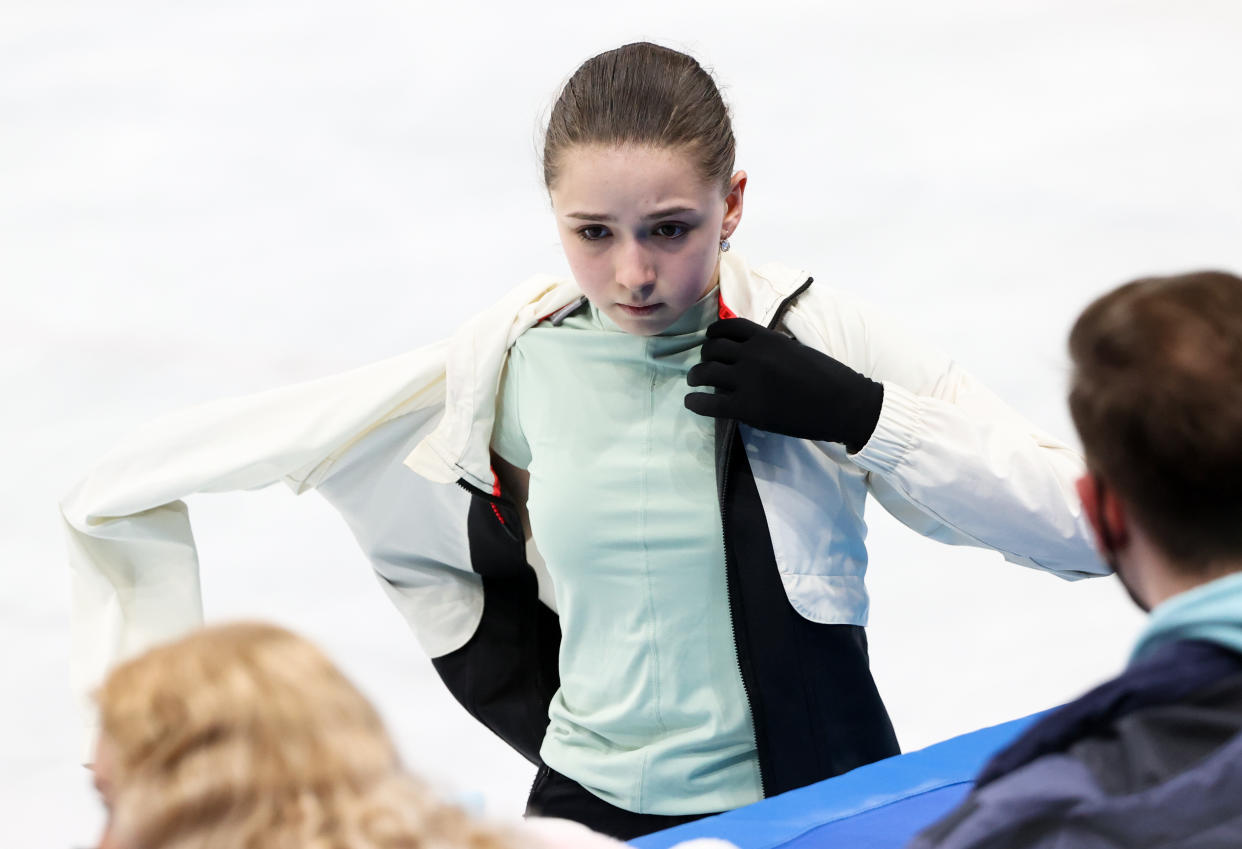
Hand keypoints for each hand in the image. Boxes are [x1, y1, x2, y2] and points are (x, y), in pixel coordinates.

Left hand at [685, 318, 883, 452]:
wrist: (844, 404)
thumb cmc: (828, 377)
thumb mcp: (796, 349)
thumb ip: (772, 347)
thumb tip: (752, 351)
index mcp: (767, 338)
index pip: (728, 327)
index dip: (714, 333)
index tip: (711, 340)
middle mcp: (752, 355)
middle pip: (713, 349)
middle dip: (705, 355)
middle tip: (704, 365)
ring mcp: (747, 381)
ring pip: (706, 373)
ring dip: (695, 376)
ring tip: (694, 381)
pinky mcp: (747, 408)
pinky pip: (709, 403)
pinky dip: (695, 402)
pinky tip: (692, 403)